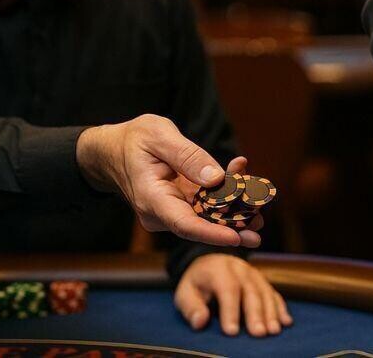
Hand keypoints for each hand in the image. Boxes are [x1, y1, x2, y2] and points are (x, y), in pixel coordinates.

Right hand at [76, 114, 261, 247]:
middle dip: (232, 225)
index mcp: (151, 198)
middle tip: (260, 224)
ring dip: (232, 211)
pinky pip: (203, 205)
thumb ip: (187, 156)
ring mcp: (169, 211)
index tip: (237, 237)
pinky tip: (243, 182)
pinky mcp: (178, 205)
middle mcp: (160, 212)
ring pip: (205, 216)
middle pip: (199, 225)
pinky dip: (223, 195)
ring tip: (259, 207)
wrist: (112, 151)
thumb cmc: (133, 139)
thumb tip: (217, 178)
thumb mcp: (158, 135)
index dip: (212, 233)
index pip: (183, 224)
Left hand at [174, 254, 292, 336]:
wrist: (210, 264)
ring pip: (265, 292)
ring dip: (271, 313)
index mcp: (218, 268)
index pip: (227, 288)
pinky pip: (274, 293)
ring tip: (273, 331)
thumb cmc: (197, 284)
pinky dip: (281, 308)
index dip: (230, 310)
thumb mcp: (186, 293)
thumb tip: (200, 321)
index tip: (231, 332)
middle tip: (259, 334)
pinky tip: (286, 322)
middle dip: (255, 314)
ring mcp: (254, 273)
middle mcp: (239, 268)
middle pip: (250, 291)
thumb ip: (191, 307)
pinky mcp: (263, 281)